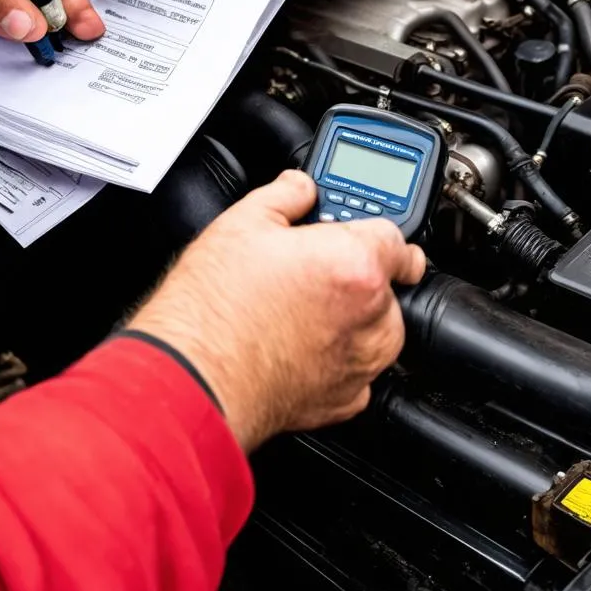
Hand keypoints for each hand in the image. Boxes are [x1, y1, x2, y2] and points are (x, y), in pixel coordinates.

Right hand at [127, 170, 425, 451]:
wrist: (194, 375)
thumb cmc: (213, 308)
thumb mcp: (242, 223)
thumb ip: (285, 195)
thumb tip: (299, 188)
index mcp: (357, 264)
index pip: (396, 237)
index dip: (377, 230)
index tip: (369, 233)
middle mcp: (371, 317)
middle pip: (388, 284)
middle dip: (359, 274)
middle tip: (312, 270)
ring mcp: (360, 363)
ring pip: (380, 329)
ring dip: (357, 316)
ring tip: (303, 307)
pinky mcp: (345, 402)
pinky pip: (359, 370)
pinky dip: (340, 358)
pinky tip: (302, 343)